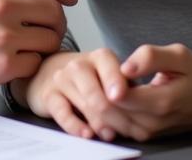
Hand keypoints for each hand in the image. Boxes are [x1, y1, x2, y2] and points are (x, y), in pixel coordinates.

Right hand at [0, 0, 77, 98]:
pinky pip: (35, 63)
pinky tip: (20, 64)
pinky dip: (32, 64)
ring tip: (34, 48)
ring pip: (50, 38)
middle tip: (51, 30)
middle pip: (53, 11)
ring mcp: (4, 36)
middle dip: (57, 21)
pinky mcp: (3, 65)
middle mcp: (2, 5)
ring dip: (46, 45)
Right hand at [17, 48, 146, 141]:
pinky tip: (87, 133)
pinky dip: (76, 126)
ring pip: (84, 104)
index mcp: (101, 57)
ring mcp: (62, 79)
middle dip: (117, 117)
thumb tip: (143, 116)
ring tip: (111, 135)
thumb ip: (126, 91)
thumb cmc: (91, 78)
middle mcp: (79, 64)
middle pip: (99, 94)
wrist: (50, 71)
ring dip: (101, 124)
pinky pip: (62, 113)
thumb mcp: (110, 77)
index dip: (118, 84)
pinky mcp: (48, 95)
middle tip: (130, 132)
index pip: (111, 68)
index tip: (123, 97)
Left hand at [23, 42, 191, 141]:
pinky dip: (101, 111)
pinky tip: (100, 93)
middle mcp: (150, 123)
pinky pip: (114, 126)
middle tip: (80, 69)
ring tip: (88, 79)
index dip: (98, 80)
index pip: (114, 97)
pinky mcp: (144, 134)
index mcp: (159, 103)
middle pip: (105, 113)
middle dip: (89, 92)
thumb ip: (151, 56)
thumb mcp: (179, 55)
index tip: (90, 62)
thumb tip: (125, 66)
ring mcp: (147, 132)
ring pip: (106, 123)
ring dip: (92, 102)